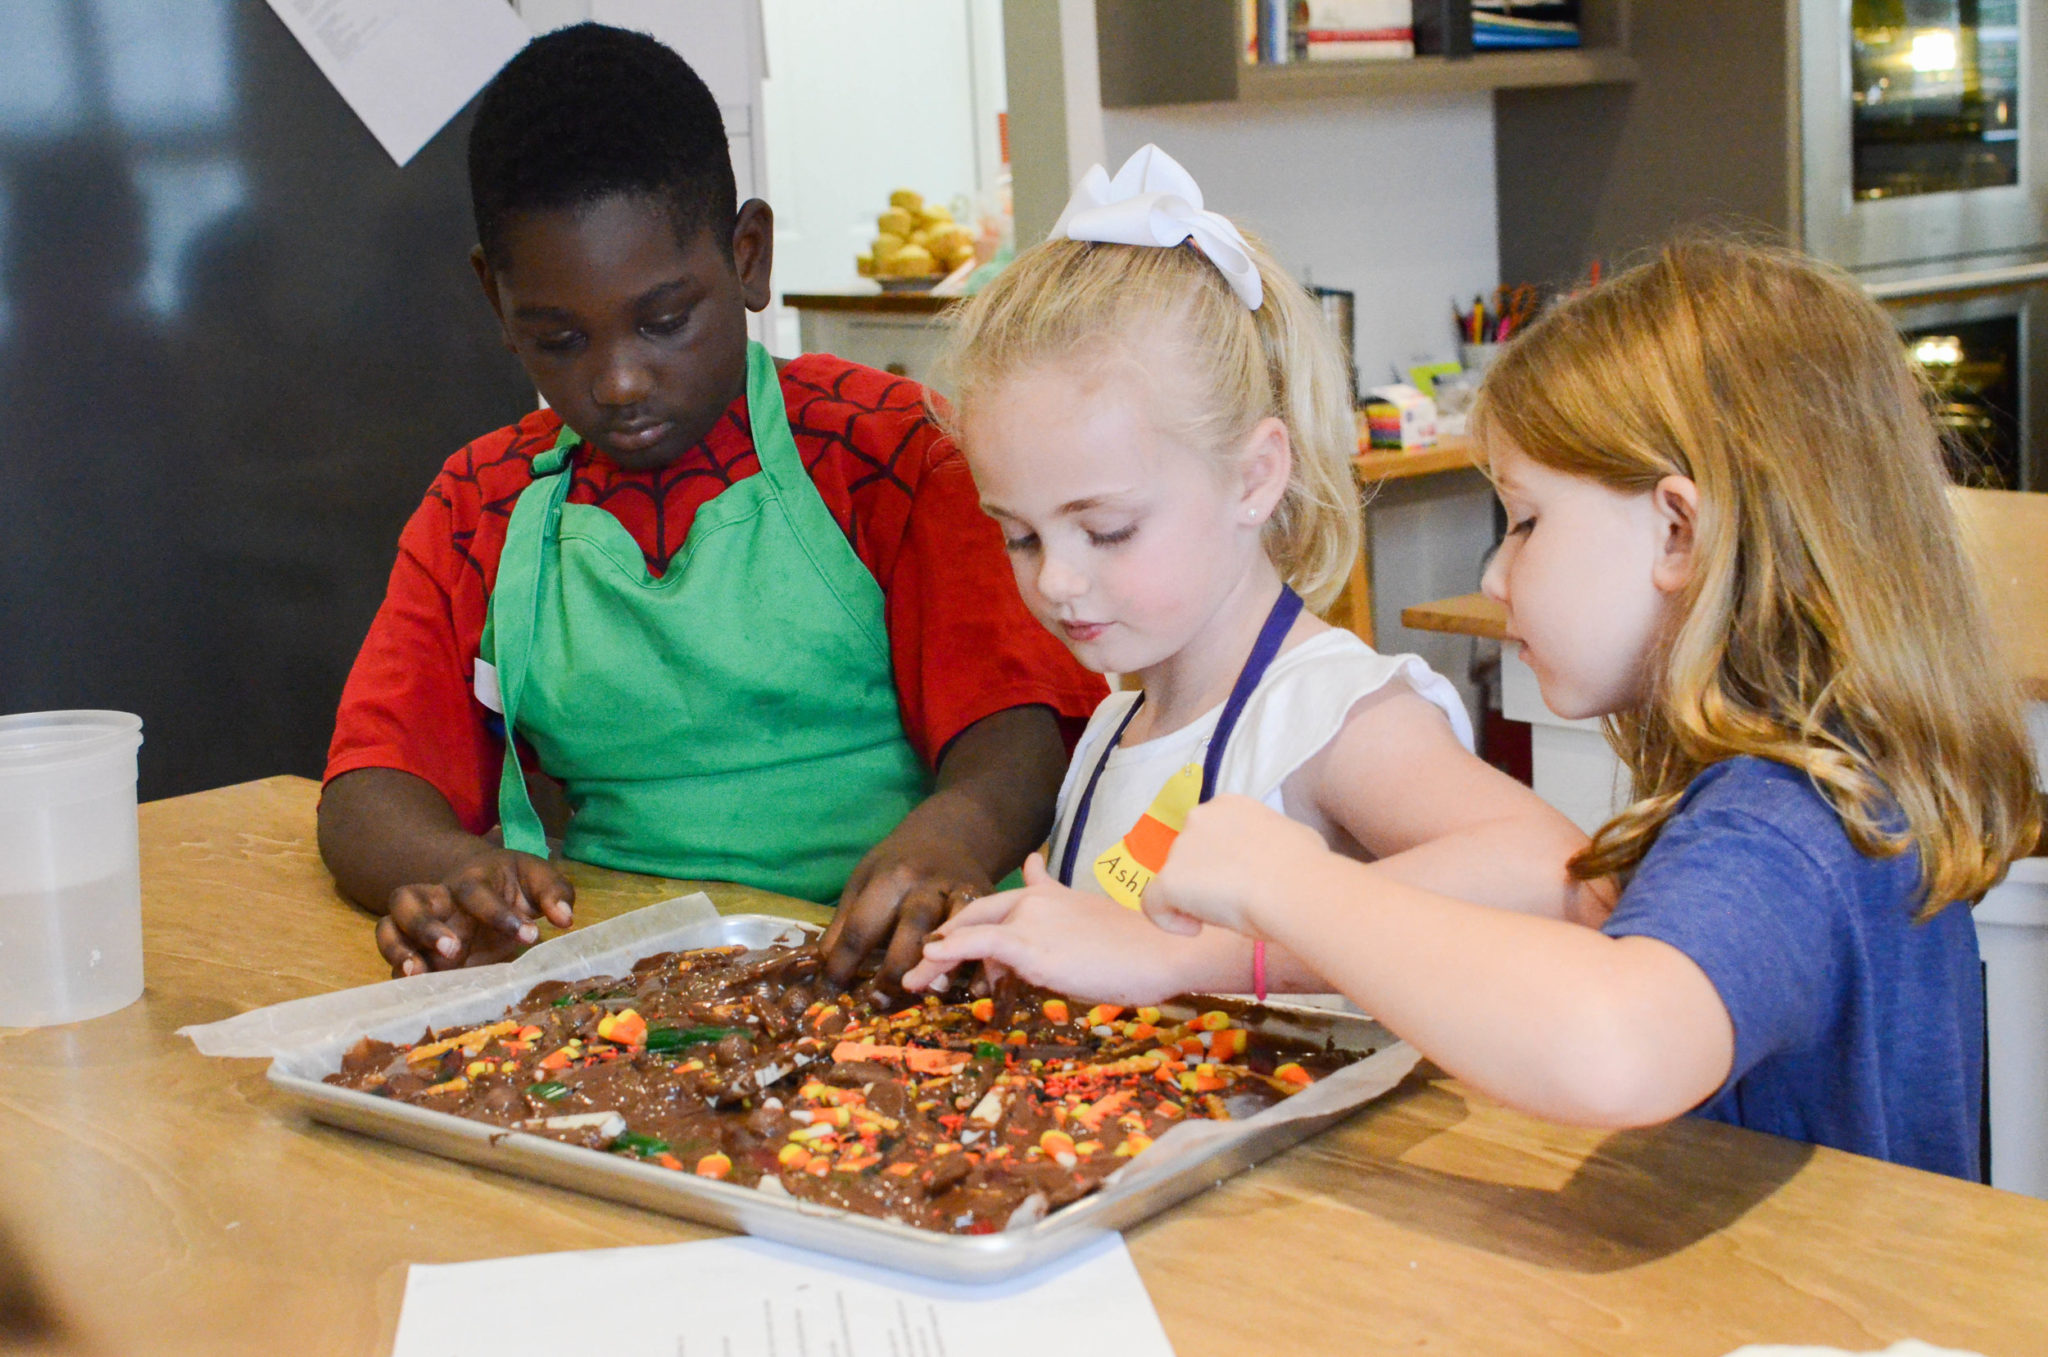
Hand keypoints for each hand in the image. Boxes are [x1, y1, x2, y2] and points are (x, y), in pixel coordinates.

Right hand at [373, 848, 573, 977]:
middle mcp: (437, 901)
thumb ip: (554, 893)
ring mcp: (420, 928)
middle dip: (424, 925)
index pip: (473, 891)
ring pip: (387, 929)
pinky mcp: (418, 955)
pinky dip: (400, 977)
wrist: (489, 888)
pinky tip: (418, 993)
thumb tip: (564, 918)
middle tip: (454, 949)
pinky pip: (393, 964)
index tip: (529, 936)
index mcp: (470, 879)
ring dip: (398, 950)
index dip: (497, 912)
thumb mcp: (538, 880)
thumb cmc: (515, 885)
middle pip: (405, 900)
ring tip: (418, 974)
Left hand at [821, 820, 994, 992]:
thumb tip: (823, 967)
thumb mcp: (864, 880)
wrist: (950, 835)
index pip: (860, 928)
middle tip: (876, 1003)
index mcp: (889, 879)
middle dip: (892, 973)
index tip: (830, 991)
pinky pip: (985, 937)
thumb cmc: (898, 865)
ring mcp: (959, 894)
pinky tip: (972, 990)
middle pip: (910, 933)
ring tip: (921, 996)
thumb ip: (845, 923)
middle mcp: (926, 886)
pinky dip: (979, 963)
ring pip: (951, 935)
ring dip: (936, 970)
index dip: (843, 964)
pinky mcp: (986, 904)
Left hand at [902, 854, 1196, 1005]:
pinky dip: (946, 951)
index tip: (946, 945)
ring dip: (935, 958)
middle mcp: (1034, 900)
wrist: (1163, 951)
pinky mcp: (1029, 944)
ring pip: (966, 932)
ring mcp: (1030, 920)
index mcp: (1048, 895)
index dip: (968, 926)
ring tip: (914, 980)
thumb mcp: (1091, 918)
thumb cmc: (1137, 946)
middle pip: (972, 915)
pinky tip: (928, 962)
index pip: (997, 905)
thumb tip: (1035, 865)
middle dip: (942, 940)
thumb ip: (1057, 898)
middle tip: (920, 965)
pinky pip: (975, 944)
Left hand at [1144, 796, 1325, 938]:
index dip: (1220, 858)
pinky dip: (1169, 920)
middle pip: (1190, 853)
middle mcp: (1199, 818)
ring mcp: (1180, 848)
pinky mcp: (1168, 880)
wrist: (1294, 885)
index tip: (1240, 879)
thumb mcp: (1293, 837)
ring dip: (1192, 898)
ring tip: (1222, 918)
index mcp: (1229, 805)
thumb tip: (1276, 857)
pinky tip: (1194, 930)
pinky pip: (1153, 904)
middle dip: (1205, 877)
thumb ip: (1270, 842)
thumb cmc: (1306, 864)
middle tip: (1232, 900)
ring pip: (1174, 878)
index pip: (1211, 832)